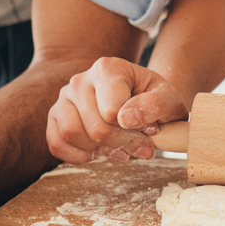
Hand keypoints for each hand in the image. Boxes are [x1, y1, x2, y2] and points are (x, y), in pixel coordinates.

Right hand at [47, 57, 188, 162]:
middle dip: (122, 145)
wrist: (142, 101)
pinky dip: (78, 157)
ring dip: (100, 151)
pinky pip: (56, 144)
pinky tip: (99, 152)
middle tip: (141, 148)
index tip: (151, 131)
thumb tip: (126, 119)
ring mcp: (64, 98)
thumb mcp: (169, 99)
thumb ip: (155, 105)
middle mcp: (81, 80)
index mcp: (108, 68)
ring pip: (72, 134)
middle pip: (95, 127)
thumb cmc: (154, 100)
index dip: (133, 131)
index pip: (112, 112)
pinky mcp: (56, 117)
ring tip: (121, 149)